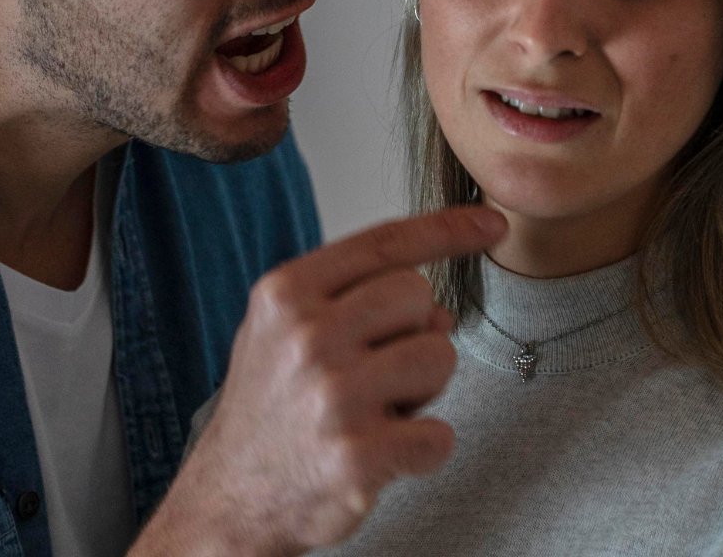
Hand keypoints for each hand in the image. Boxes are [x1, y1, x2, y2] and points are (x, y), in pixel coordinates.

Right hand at [132, 205, 506, 556]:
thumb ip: (358, 300)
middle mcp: (308, 337)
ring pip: (440, 357)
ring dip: (423, 390)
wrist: (229, 498)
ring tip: (375, 412)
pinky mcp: (359, 455)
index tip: (493, 224)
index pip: (385, 243)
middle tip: (374, 373)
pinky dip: (424, 449)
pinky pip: (440, 435)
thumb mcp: (288, 330)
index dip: (449, 230)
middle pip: (419, 295)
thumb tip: (439, 310)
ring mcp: (334, 396)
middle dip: (414, 331)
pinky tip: (383, 454)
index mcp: (287, 294)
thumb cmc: (270, 408)